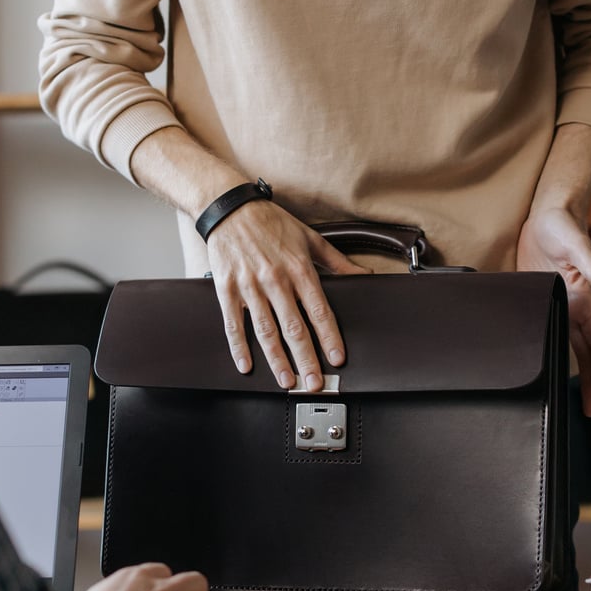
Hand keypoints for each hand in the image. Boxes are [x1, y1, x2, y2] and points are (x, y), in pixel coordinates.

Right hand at [206, 200, 369, 391]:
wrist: (229, 207)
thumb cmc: (271, 222)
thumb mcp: (310, 238)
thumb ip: (338, 262)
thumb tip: (364, 275)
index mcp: (299, 268)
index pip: (319, 310)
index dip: (329, 337)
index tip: (337, 358)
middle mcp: (275, 279)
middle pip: (294, 327)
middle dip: (306, 358)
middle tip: (315, 382)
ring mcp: (249, 286)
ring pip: (265, 330)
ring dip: (277, 359)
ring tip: (287, 380)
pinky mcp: (227, 288)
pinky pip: (233, 323)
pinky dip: (239, 347)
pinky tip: (247, 365)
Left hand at [517, 206, 590, 416]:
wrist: (546, 215)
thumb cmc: (562, 226)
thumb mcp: (576, 244)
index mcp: (585, 299)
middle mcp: (575, 306)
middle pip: (588, 353)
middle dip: (590, 381)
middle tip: (589, 409)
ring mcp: (560, 305)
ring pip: (571, 348)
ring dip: (575, 372)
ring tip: (574, 398)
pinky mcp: (542, 300)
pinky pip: (551, 332)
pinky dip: (553, 351)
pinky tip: (549, 366)